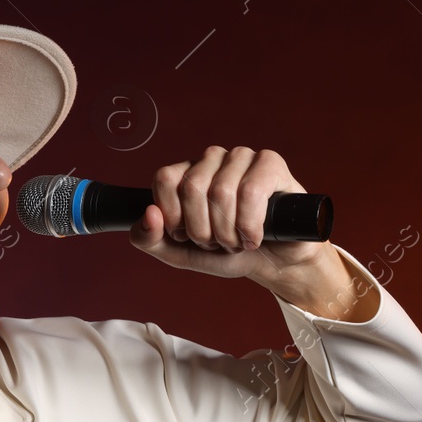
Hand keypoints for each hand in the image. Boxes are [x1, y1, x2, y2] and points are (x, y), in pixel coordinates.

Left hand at [129, 146, 326, 280]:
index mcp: (186, 173)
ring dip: (229, 232)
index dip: (174, 216)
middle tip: (218, 242)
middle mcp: (212, 159)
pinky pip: (251, 191)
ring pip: (221, 191)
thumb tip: (149, 213)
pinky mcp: (270, 163)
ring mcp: (241, 157)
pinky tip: (255, 237)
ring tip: (238, 241)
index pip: (165, 179)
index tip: (187, 236)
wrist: (273, 263)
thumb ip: (149, 239)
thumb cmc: (227, 253)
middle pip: (192, 187)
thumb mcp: (180, 253)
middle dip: (204, 230)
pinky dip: (250, 225)